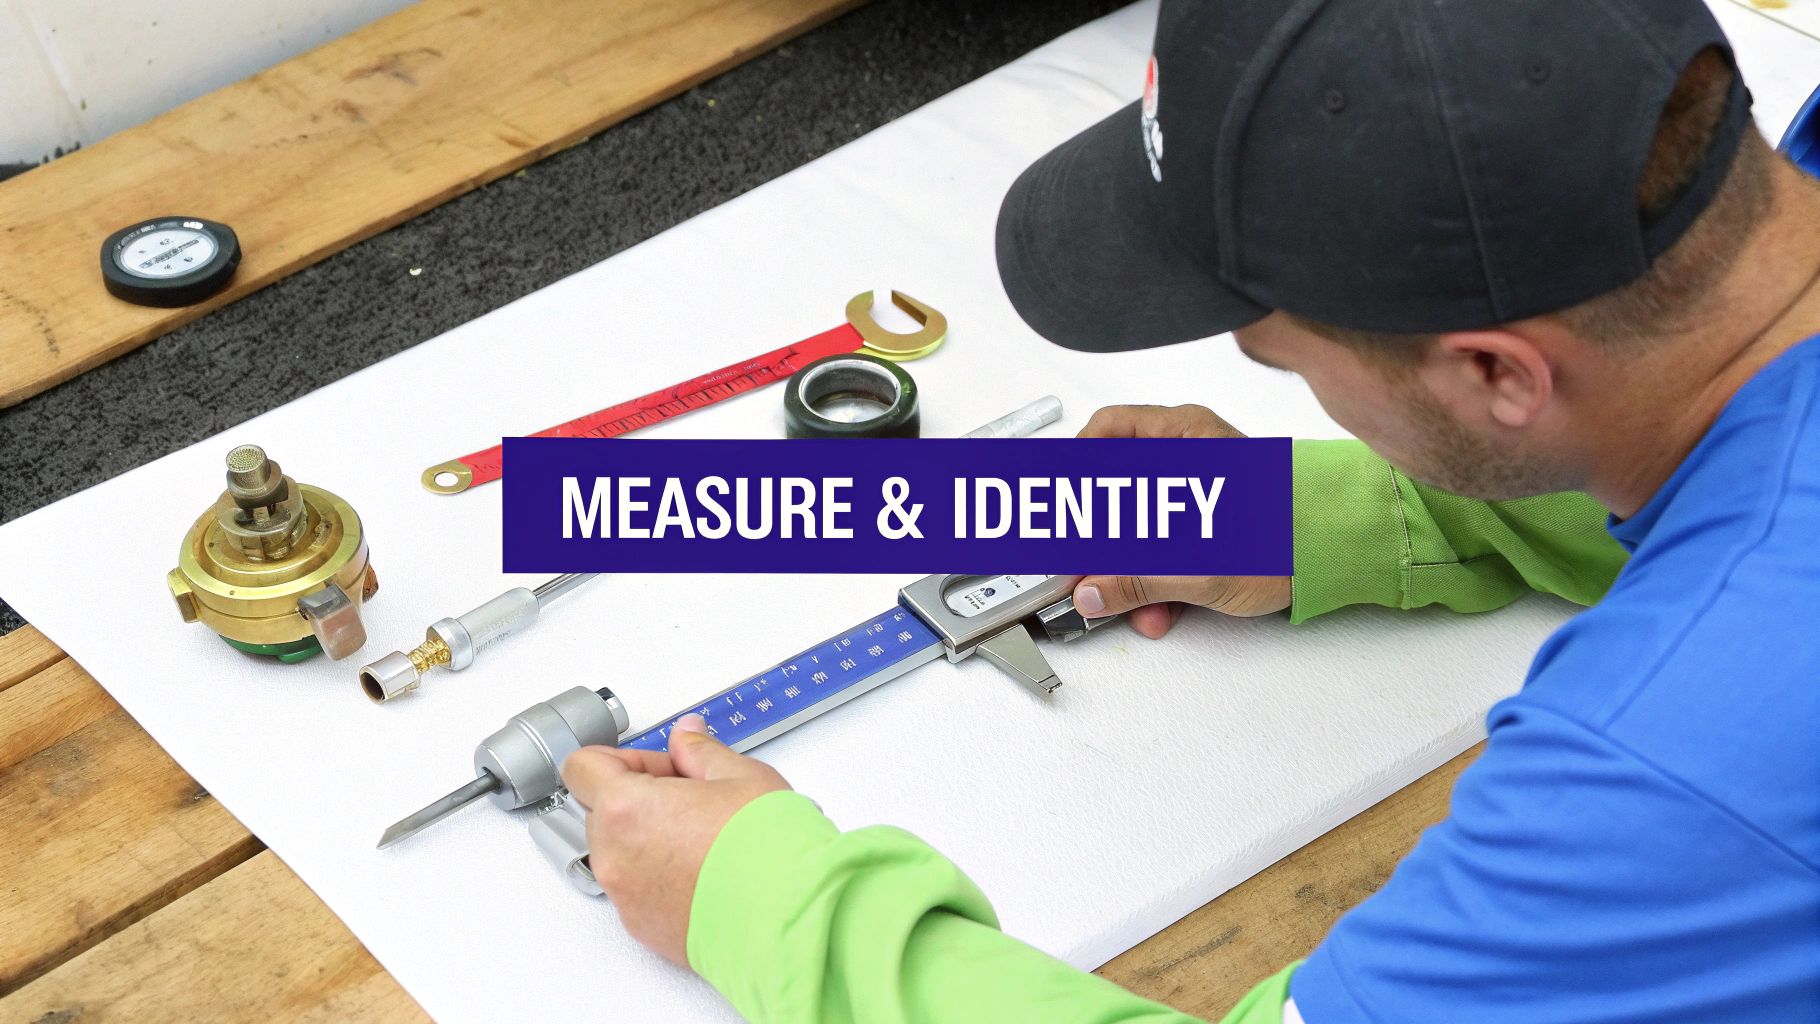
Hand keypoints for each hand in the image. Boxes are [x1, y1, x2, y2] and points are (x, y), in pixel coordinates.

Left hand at [561, 715, 790, 966]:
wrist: (789, 919)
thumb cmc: (768, 852)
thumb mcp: (741, 776)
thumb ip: (700, 752)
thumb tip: (687, 738)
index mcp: (627, 808)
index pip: (584, 767)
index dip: (623, 759)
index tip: (659, 766)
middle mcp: (615, 856)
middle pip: (602, 810)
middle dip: (640, 797)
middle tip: (693, 799)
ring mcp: (626, 897)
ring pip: (620, 851)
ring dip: (649, 838)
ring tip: (705, 839)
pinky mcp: (642, 927)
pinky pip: (637, 889)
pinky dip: (660, 876)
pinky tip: (706, 872)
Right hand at [1074, 404, 1292, 636]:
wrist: (1339, 555)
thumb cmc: (1289, 534)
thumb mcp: (1200, 563)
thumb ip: (1137, 578)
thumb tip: (1090, 590)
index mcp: (1182, 435)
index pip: (1102, 434)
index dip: (1071, 472)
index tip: (1055, 510)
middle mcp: (1185, 456)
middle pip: (1114, 488)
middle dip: (1098, 542)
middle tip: (1080, 570)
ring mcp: (1194, 491)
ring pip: (1136, 525)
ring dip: (1125, 570)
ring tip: (1124, 605)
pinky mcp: (1205, 524)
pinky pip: (1162, 547)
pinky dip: (1154, 579)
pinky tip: (1155, 611)